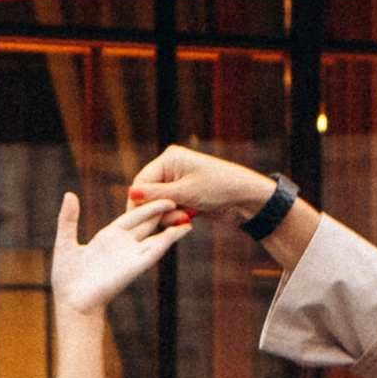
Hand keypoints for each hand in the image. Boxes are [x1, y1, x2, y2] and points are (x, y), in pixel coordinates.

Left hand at [50, 188, 190, 319]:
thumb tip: (69, 194)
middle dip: (163, 212)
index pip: (132, 216)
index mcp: (109, 237)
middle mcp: (124, 245)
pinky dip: (165, 242)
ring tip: (188, 216)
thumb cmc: (67, 278)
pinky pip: (153, 252)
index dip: (146, 205)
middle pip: (148, 224)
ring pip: (156, 238)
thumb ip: (68, 219)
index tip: (158, 193)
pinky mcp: (134, 267)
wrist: (71, 302)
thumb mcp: (65, 242)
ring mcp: (130, 256)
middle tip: (180, 198)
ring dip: (172, 228)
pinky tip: (175, 232)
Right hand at [127, 146, 273, 222]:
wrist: (246, 199)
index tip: (139, 218)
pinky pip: (169, 211)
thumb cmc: (219, 188)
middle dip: (158, 210)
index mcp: (169, 159)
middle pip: (148, 195)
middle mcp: (170, 169)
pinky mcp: (184, 197)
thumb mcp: (185, 192)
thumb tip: (130, 192)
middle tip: (175, 217)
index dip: (139, 201)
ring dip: (169, 216)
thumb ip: (156, 194)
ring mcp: (177, 184)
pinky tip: (190, 218)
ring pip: (158, 206)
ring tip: (187, 217)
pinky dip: (176, 217)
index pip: (141, 181)